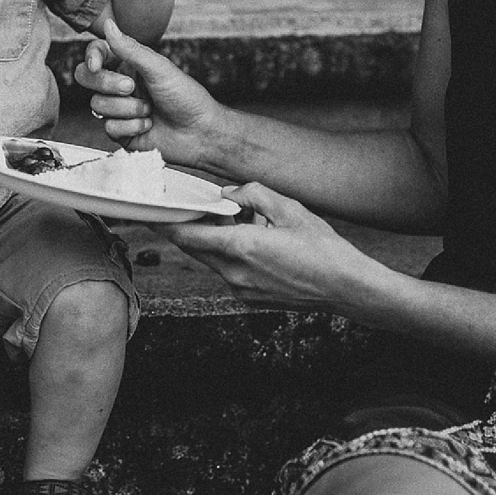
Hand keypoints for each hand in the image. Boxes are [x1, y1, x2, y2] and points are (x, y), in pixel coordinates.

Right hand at [75, 17, 223, 160]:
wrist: (201, 133)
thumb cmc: (187, 97)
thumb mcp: (159, 69)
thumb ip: (130, 48)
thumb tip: (109, 25)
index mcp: (129, 66)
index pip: (96, 54)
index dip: (91, 58)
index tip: (97, 65)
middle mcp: (120, 86)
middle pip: (87, 79)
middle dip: (108, 85)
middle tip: (130, 88)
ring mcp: (118, 109)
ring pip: (97, 105)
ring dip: (127, 109)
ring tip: (149, 110)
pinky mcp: (120, 131)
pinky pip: (108, 127)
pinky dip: (130, 127)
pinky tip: (147, 125)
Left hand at [166, 183, 374, 310]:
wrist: (347, 289)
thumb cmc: (323, 249)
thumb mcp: (290, 209)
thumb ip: (253, 195)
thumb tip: (229, 196)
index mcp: (241, 247)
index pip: (186, 234)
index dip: (163, 223)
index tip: (147, 213)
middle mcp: (234, 272)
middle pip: (195, 247)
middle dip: (191, 228)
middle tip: (194, 210)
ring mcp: (240, 289)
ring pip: (212, 260)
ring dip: (217, 242)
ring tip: (245, 228)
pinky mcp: (248, 299)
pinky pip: (228, 273)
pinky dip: (232, 258)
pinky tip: (257, 249)